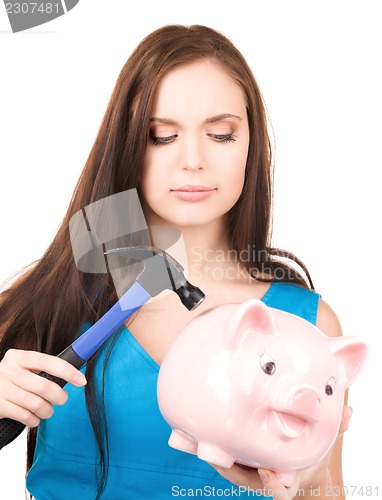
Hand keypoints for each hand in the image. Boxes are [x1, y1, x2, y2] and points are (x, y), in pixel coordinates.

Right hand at [0, 349, 86, 426]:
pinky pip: (25, 416)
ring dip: (47, 410)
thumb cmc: (11, 381)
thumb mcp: (23, 368)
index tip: (81, 381)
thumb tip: (74, 375)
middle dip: (59, 397)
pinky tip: (34, 418)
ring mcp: (1, 388)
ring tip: (47, 411)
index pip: (49, 362)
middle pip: (44, 386)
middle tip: (62, 400)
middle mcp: (8, 370)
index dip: (68, 372)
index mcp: (18, 357)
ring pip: (36, 403)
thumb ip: (42, 369)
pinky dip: (34, 420)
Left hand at [212, 404, 352, 497]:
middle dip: (233, 469)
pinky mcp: (240, 466)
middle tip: (220, 451)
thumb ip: (336, 428)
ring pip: (231, 471)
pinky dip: (216, 451)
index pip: (280, 490)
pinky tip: (202, 434)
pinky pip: (226, 461)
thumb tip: (349, 411)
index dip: (273, 485)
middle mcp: (267, 480)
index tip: (267, 472)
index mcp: (287, 479)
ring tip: (203, 440)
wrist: (300, 469)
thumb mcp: (323, 444)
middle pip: (246, 481)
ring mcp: (251, 475)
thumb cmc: (310, 457)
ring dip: (218, 458)